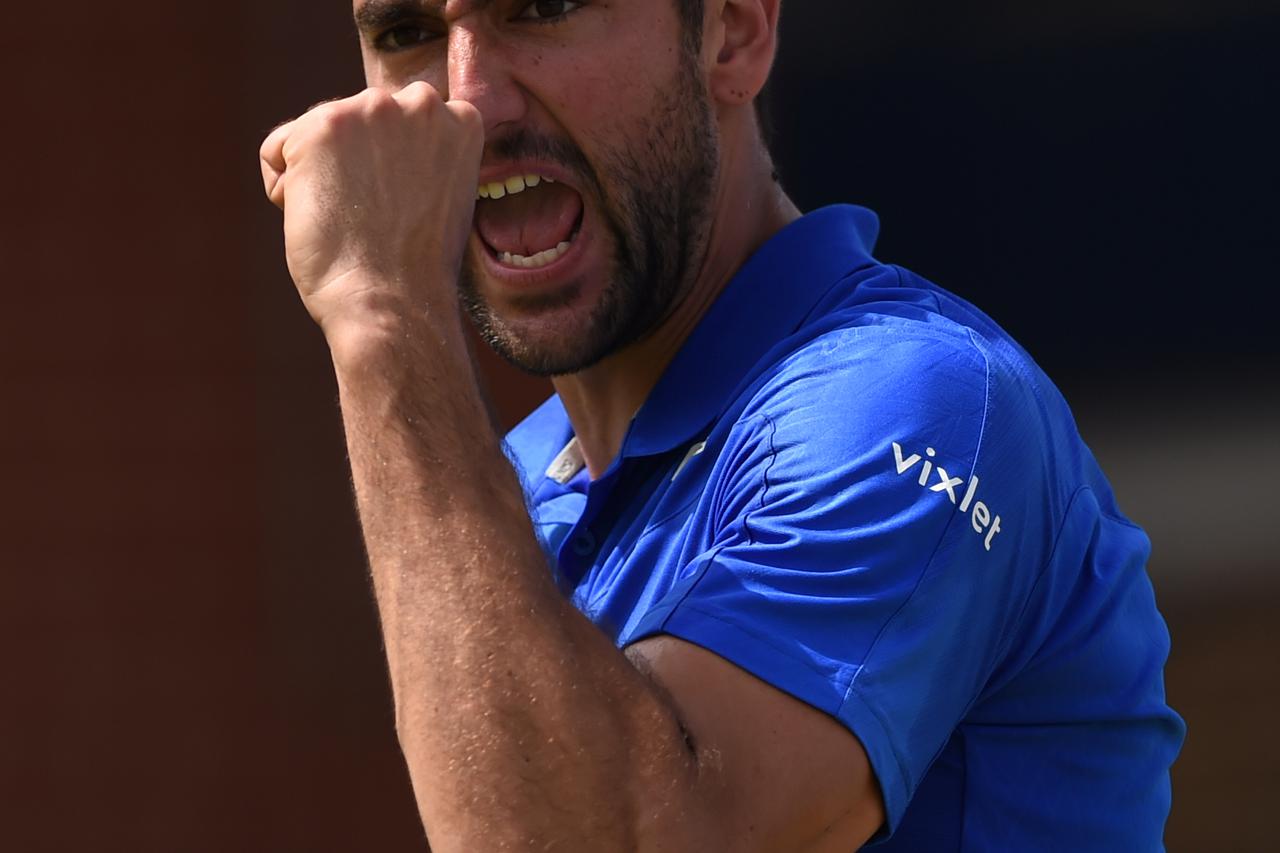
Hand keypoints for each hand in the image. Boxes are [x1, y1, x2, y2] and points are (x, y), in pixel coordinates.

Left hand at [259, 83, 482, 334]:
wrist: (394, 301)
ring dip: (322, 177)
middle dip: (355, 167)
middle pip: (357, 122)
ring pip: (317, 135)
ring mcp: (369, 110)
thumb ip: (420, 156)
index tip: (402, 209)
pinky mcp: (320, 127)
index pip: (400, 123)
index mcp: (460, 119)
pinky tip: (322, 220)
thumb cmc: (416, 268)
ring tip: (352, 221)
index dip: (391, 171)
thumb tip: (378, 148)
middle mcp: (419, 102)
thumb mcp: (440, 194)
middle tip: (377, 219)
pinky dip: (286, 191)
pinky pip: (276, 152)